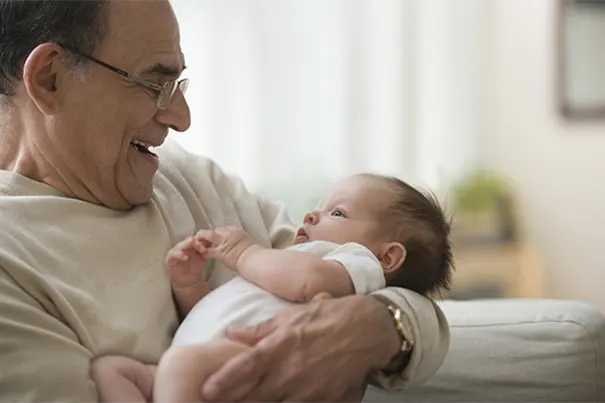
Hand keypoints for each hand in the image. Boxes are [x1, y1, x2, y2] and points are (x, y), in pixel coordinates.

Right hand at [165, 235, 208, 289]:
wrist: (189, 280)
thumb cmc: (196, 266)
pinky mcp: (169, 258)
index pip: (196, 237)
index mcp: (192, 244)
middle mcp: (183, 245)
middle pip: (188, 240)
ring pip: (180, 245)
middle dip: (194, 241)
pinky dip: (178, 254)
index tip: (209, 242)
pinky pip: (172, 254)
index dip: (202, 239)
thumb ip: (207, 249)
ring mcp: (175, 251)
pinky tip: (185, 257)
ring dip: (186, 245)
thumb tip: (213, 241)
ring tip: (192, 246)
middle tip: (200, 244)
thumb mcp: (203, 257)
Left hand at [194, 227, 256, 270]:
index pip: (224, 229)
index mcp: (238, 231)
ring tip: (199, 245)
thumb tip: (242, 247)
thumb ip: (243, 243)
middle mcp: (230, 234)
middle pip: (215, 230)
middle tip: (204, 241)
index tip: (216, 239)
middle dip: (208, 235)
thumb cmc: (256, 257)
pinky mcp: (221, 252)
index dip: (219, 234)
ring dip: (202, 240)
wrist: (256, 261)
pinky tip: (202, 255)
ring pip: (208, 236)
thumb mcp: (250, 244)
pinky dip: (203, 252)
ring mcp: (225, 242)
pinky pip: (208, 251)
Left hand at [201, 295, 400, 401]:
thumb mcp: (293, 314)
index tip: (206, 389)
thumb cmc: (330, 316)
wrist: (370, 330)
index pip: (247, 366)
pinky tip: (273, 401)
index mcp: (282, 346)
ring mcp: (308, 392)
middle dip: (233, 399)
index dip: (225, 380)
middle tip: (213, 400)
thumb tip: (231, 334)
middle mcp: (292, 372)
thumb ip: (260, 329)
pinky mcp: (323, 402)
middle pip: (254, 394)